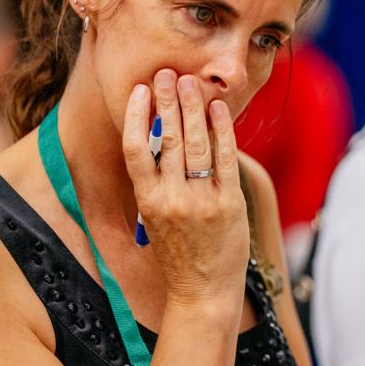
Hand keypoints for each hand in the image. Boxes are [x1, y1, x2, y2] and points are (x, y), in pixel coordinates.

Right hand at [122, 69, 248, 307]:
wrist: (204, 293)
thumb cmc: (179, 255)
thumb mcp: (155, 220)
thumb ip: (155, 184)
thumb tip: (158, 139)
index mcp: (148, 202)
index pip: (135, 149)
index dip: (135, 116)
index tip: (139, 90)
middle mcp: (172, 199)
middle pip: (166, 138)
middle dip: (166, 101)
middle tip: (166, 73)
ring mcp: (202, 201)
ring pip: (195, 143)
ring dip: (193, 108)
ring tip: (189, 82)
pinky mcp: (229, 204)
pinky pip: (226, 159)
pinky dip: (223, 130)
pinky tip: (219, 109)